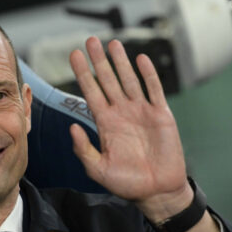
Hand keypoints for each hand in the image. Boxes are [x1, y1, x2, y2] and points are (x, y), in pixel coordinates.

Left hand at [69, 37, 191, 221]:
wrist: (157, 191)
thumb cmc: (127, 183)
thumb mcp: (98, 169)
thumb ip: (84, 149)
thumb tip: (71, 127)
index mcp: (105, 123)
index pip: (91, 92)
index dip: (83, 73)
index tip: (74, 55)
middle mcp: (122, 113)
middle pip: (108, 80)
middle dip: (99, 61)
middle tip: (90, 40)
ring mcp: (141, 112)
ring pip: (129, 80)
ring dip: (121, 62)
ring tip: (112, 43)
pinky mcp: (160, 115)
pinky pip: (154, 90)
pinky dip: (148, 75)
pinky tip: (140, 59)